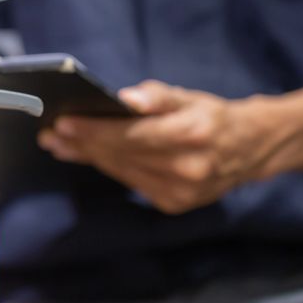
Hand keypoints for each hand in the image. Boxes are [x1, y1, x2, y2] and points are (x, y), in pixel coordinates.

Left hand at [38, 80, 302, 214]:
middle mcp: (188, 169)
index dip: (94, 131)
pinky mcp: (174, 206)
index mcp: (193, 135)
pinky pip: (132, 183)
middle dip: (83, 144)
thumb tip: (126, 100)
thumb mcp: (190, 96)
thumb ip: (158, 97)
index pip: (132, 135)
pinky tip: (90, 156)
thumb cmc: (214, 116)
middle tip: (50, 133)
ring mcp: (181, 193)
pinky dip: (111, 168)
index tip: (62, 123)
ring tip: (61, 145)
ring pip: (122, 172)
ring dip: (89, 158)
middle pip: (121, 156)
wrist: (252, 150)